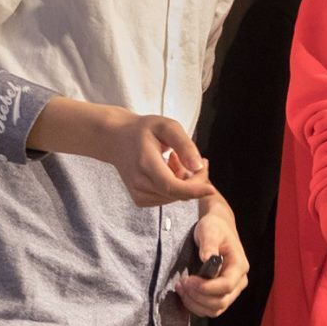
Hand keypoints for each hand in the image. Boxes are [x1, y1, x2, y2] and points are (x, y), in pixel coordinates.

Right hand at [95, 106, 217, 206]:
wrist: (116, 139)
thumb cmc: (142, 130)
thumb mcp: (167, 127)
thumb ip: (184, 145)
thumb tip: (198, 166)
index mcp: (146, 164)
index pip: (171, 186)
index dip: (193, 190)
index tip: (210, 189)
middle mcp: (140, 183)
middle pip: (178, 193)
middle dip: (196, 180)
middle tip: (199, 159)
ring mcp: (138, 193)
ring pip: (175, 197)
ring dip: (185, 182)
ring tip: (177, 160)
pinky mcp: (140, 199)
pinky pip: (168, 198)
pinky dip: (176, 187)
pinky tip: (170, 170)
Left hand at [178, 197, 247, 317]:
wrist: (218, 229)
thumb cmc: (215, 228)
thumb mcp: (210, 230)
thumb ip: (209, 244)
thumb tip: (207, 258)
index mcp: (239, 266)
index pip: (227, 286)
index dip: (206, 288)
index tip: (188, 280)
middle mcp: (239, 281)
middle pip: (221, 302)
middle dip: (198, 296)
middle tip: (181, 283)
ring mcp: (231, 290)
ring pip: (215, 309)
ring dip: (195, 303)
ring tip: (181, 288)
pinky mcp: (221, 295)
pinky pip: (209, 309)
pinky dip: (195, 305)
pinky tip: (185, 293)